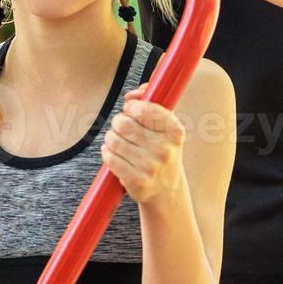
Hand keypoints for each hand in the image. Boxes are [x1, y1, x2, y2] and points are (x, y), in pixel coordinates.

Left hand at [101, 84, 187, 205]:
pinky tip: (114, 154)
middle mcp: (165, 150)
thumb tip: (134, 94)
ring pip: (114, 140)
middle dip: (118, 122)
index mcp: (175, 132)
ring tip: (117, 141)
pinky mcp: (137, 181)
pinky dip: (107, 153)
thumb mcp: (164, 126)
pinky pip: (110, 157)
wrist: (167, 189)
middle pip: (124, 123)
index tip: (130, 110)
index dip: (132, 107)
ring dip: (111, 138)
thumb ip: (150, 101)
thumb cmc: (161, 150)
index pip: (145, 109)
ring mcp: (151, 167)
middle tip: (122, 127)